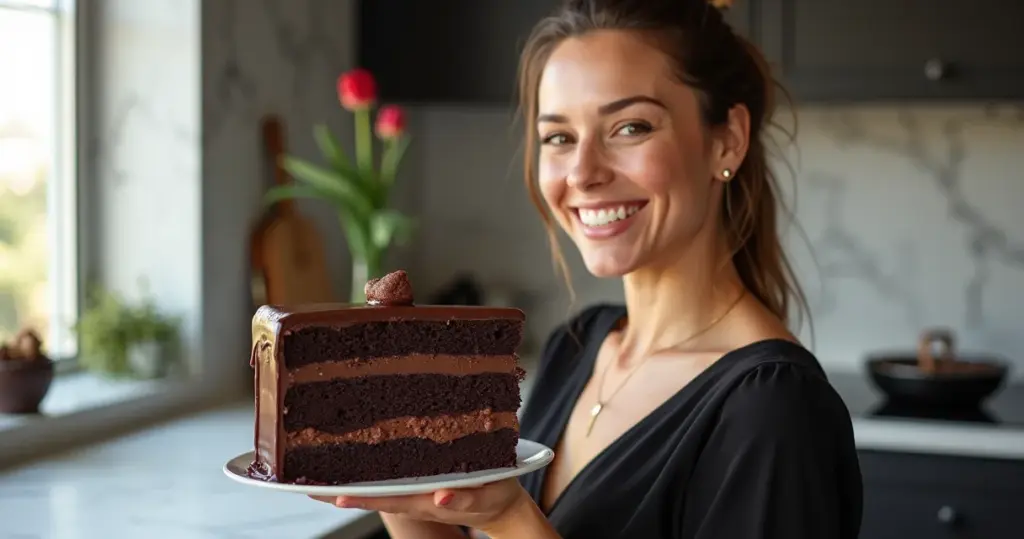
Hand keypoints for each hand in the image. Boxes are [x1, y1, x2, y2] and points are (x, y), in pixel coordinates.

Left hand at [309, 478, 530, 532]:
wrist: (501, 503)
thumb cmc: (495, 496)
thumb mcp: (487, 496)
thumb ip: (466, 498)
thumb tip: (442, 495)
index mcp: (428, 501)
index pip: (389, 499)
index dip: (361, 497)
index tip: (333, 495)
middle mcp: (414, 498)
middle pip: (371, 495)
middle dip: (338, 490)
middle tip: (305, 483)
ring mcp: (414, 492)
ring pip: (375, 488)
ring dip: (345, 482)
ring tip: (312, 472)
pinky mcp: (417, 484)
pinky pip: (386, 479)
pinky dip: (365, 473)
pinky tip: (347, 462)